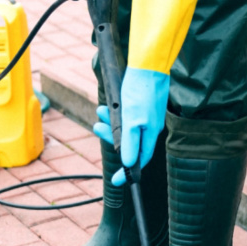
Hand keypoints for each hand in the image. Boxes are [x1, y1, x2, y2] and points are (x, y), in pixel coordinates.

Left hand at [92, 67, 167, 185]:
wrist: (149, 63)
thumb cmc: (141, 90)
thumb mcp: (132, 119)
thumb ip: (130, 142)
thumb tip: (129, 164)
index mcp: (150, 133)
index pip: (139, 160)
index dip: (128, 172)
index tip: (116, 181)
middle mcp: (150, 127)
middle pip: (130, 143)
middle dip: (111, 137)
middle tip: (97, 128)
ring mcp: (146, 115)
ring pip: (126, 127)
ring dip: (110, 122)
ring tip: (99, 112)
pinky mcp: (142, 104)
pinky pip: (126, 116)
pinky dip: (115, 114)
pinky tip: (108, 106)